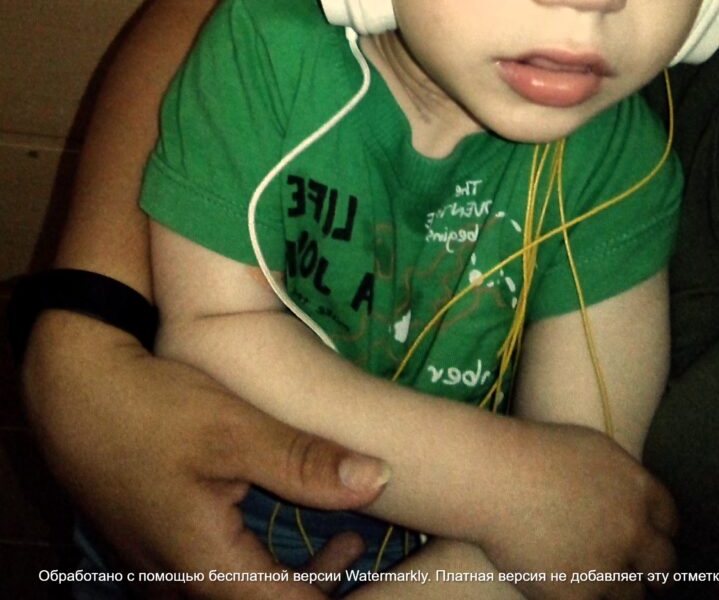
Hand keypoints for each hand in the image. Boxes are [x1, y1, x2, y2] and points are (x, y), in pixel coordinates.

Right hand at [22, 312, 387, 598]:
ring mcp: (166, 576)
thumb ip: (305, 461)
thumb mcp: (234, 429)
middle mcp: (183, 590)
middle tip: (370, 551)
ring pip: (245, 596)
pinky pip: (221, 578)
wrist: (74, 394)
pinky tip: (285, 522)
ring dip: (298, 578)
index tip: (390, 574)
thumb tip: (379, 478)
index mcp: (208, 573)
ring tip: (346, 540)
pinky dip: (265, 562)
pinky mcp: (160, 553)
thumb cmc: (151, 410)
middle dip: (326, 589)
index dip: (344, 594)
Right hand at [473, 420, 676, 599]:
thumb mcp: (592, 449)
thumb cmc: (532, 452)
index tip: (649, 541)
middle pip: (664, 566)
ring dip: (618, 589)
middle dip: (655, 573)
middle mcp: (632, 529)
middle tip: (646, 578)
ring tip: (594, 578)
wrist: (493, 476)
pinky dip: (582, 597)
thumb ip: (623, 480)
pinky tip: (565, 584)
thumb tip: (636, 504)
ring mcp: (607, 566)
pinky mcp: (577, 595)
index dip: (659, 533)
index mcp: (638, 489)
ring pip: (632, 595)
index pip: (670, 522)